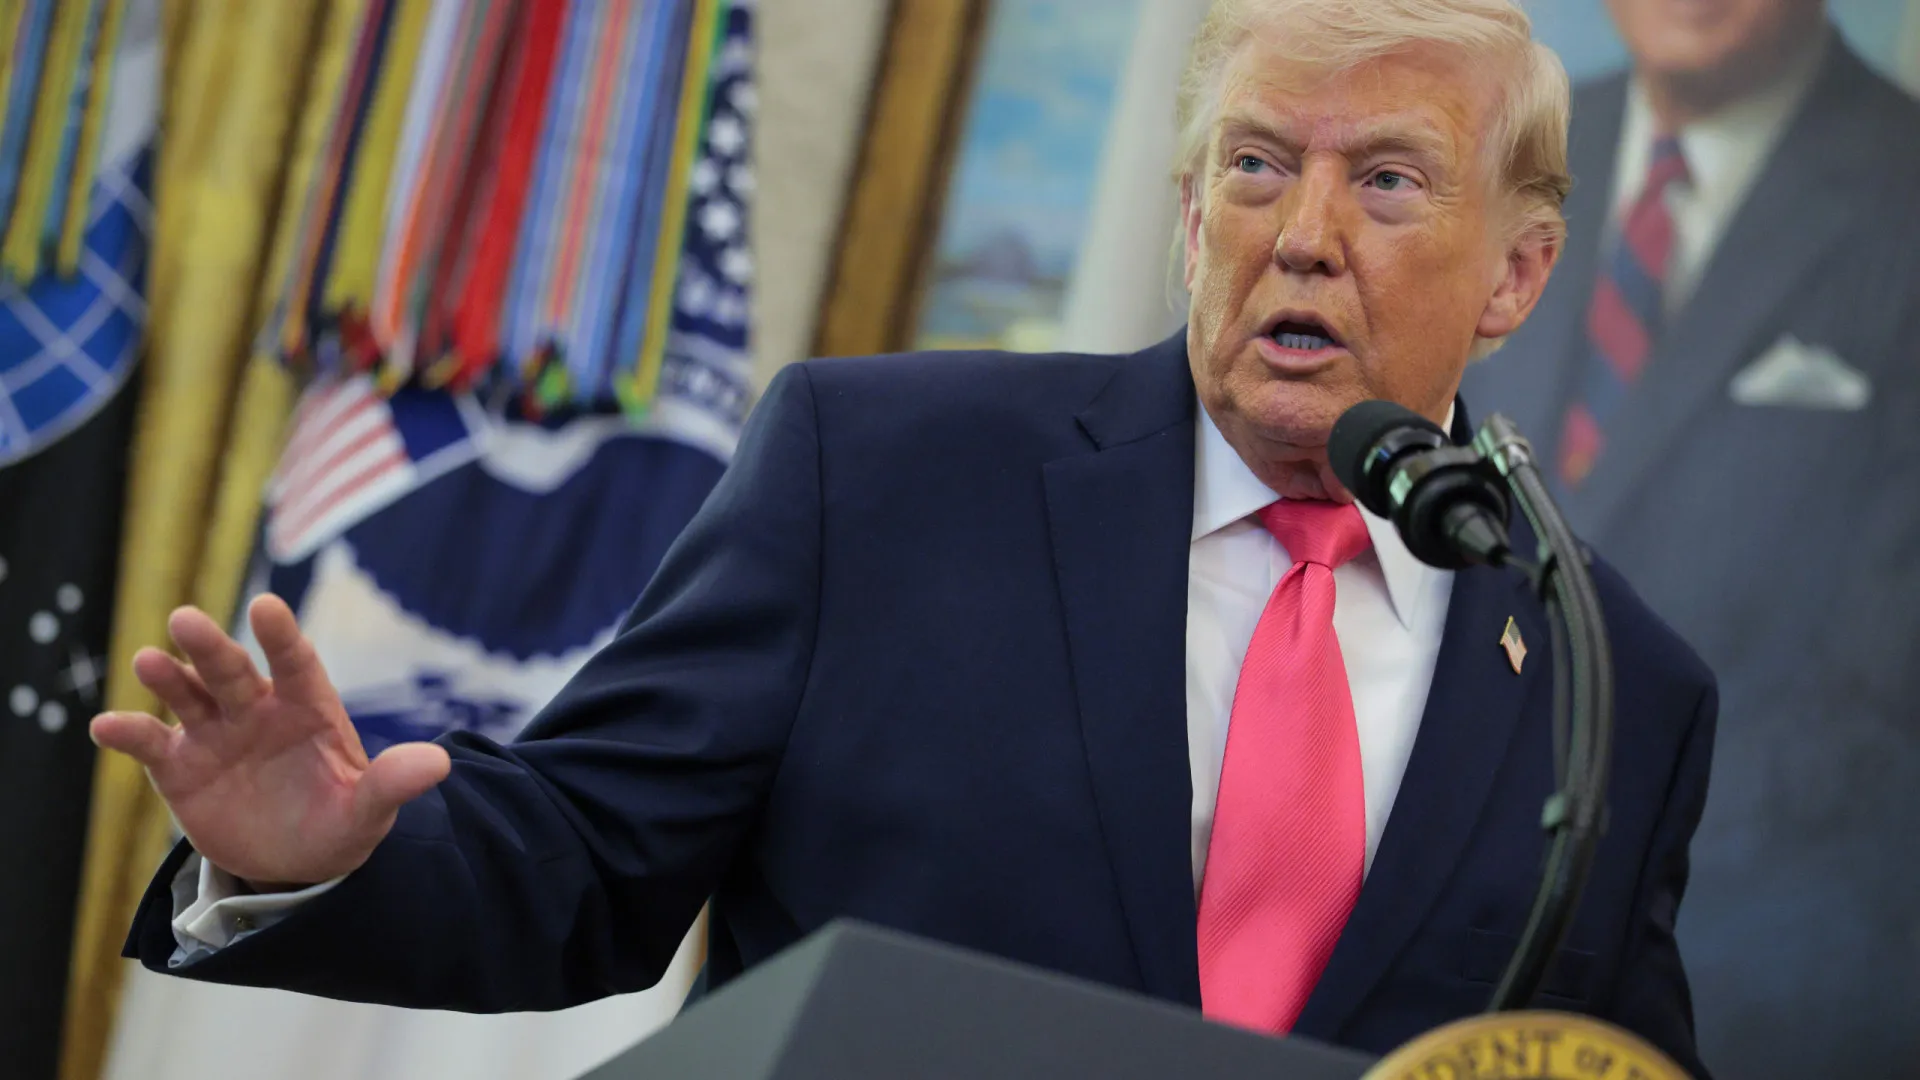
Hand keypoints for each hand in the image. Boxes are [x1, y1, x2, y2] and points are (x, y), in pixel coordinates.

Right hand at [89, 594, 449, 888]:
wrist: (294, 863)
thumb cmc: (338, 823)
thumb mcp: (368, 812)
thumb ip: (393, 784)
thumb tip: (440, 761)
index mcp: (307, 709)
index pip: (296, 663)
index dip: (281, 636)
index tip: (266, 607)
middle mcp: (257, 710)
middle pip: (231, 670)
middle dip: (210, 647)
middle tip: (185, 619)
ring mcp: (215, 734)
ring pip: (188, 695)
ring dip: (168, 678)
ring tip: (149, 661)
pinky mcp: (179, 765)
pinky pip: (150, 743)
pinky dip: (128, 733)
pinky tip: (106, 727)